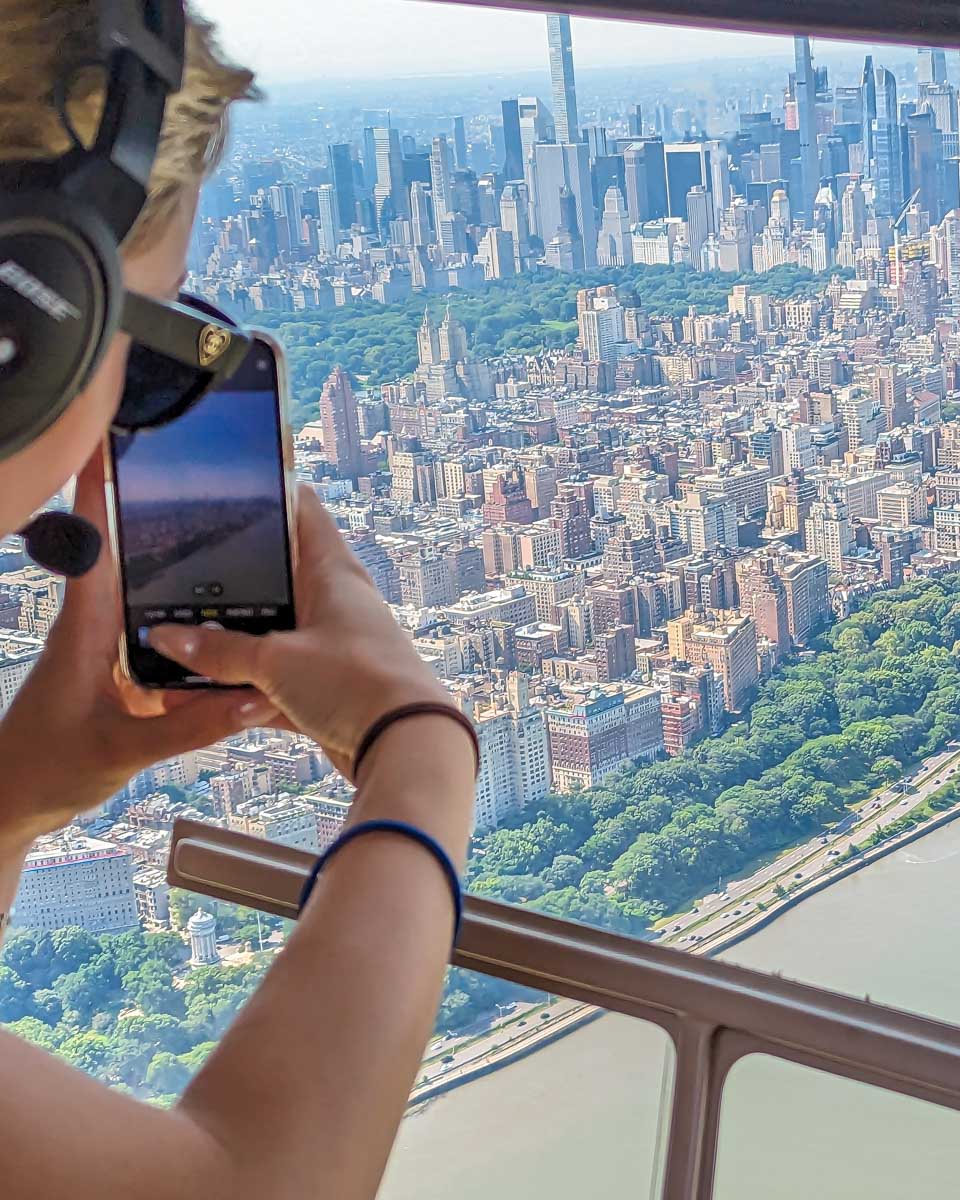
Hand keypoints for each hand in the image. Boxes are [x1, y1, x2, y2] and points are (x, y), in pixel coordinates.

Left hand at [0, 456, 277, 849]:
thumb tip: (255, 698)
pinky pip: (166, 641)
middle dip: (163, 512)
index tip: (115, 436)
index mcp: (84, 628)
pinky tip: (234, 638)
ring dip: (187, 575)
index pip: (91, 540)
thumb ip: (190, 726)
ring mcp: (110, 649)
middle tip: (209, 477)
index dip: (96, 485)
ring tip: (240, 549)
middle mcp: (97, 627)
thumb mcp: (121, 751)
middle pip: (131, 553)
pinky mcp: (123, 673)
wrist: (13, 804)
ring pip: (154, 598)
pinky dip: (197, 633)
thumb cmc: (44, 770)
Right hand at [149, 486, 449, 778]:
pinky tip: (203, 700)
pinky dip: (244, 692)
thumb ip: (218, 651)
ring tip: (178, 647)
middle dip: (230, 585)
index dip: (269, 491)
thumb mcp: (275, 660)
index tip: (230, 484)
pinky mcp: (329, 689)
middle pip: (276, 578)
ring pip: (272, 635)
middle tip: (177, 579)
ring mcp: (334, 646)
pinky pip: (276, 683)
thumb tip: (165, 638)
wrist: (404, 746)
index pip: (302, 511)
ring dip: (231, 647)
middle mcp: (336, 602)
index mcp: (332, 572)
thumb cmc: (355, 683)